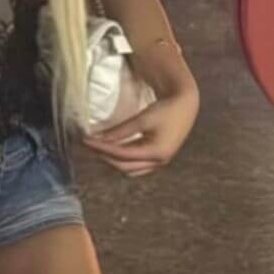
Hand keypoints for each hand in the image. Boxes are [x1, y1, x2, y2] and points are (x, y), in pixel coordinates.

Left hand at [82, 82, 198, 177]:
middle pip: (125, 167)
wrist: (186, 104)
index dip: (102, 148)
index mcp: (156, 153)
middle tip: (90, 146)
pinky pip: (137, 165)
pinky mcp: (159, 157)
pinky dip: (124, 160)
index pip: (121, 155)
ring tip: (100, 149)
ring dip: (114, 161)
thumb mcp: (142, 119)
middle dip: (105, 157)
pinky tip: (114, 150)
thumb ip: (121, 131)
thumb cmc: (166, 109)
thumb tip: (99, 138)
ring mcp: (160, 161)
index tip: (86, 141)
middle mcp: (159, 162)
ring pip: (131, 169)